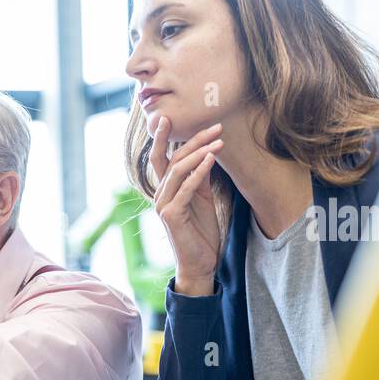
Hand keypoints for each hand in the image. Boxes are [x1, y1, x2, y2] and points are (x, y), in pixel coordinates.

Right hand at [149, 117, 224, 295]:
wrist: (200, 263)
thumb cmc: (201, 232)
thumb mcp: (203, 198)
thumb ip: (200, 177)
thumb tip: (207, 152)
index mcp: (165, 190)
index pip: (161, 157)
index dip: (163, 137)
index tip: (170, 117)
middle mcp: (160, 195)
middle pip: (172, 159)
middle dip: (193, 140)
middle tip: (215, 126)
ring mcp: (163, 205)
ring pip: (178, 170)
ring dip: (199, 152)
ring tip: (219, 140)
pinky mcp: (171, 215)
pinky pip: (186, 188)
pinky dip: (199, 171)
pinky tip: (212, 158)